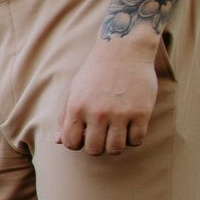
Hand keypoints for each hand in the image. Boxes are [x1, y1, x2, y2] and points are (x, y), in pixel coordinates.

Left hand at [57, 34, 158, 154]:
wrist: (124, 50)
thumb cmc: (96, 71)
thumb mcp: (74, 90)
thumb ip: (65, 116)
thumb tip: (58, 141)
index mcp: (77, 107)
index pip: (70, 143)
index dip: (76, 143)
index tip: (84, 135)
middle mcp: (97, 113)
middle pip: (94, 150)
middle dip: (97, 147)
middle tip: (102, 135)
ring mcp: (120, 113)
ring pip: (115, 149)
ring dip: (115, 146)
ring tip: (116, 133)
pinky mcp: (141, 112)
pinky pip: (136, 140)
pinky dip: (133, 138)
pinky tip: (131, 127)